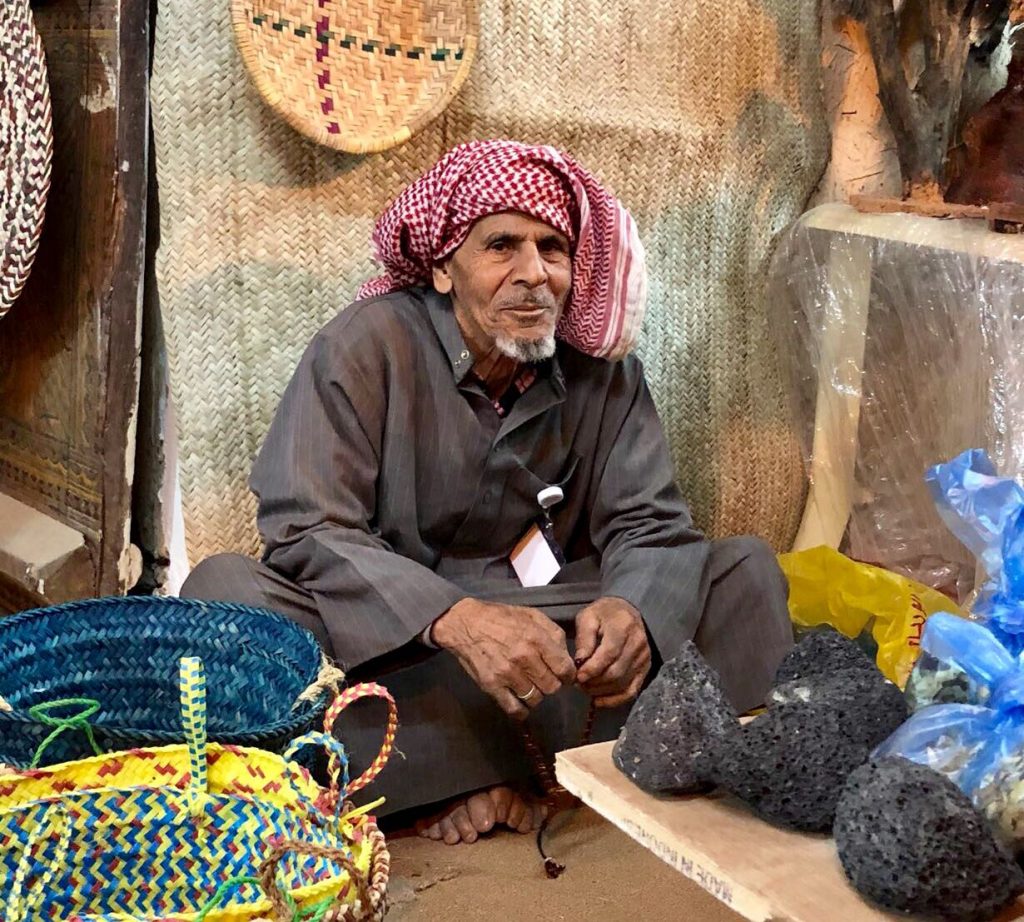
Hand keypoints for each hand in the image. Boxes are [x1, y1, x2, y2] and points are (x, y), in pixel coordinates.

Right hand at [432, 598, 576, 719]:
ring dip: (536, 694)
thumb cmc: (501, 618)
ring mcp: (507, 674)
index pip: (564, 669)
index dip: (568, 675)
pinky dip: (521, 709)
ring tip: (530, 685)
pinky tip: (520, 700)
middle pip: (552, 687)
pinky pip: (514, 709)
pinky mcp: (492, 686)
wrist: (465, 623)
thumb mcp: (531, 615)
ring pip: (535, 699)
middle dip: (552, 683)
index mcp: (536, 638)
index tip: (564, 675)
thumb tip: (567, 657)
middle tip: (544, 677)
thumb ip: (553, 634)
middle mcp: (523, 658)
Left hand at [574, 597, 650, 707]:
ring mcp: (643, 658)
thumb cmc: (604, 615)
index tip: (578, 676)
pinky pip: (631, 691)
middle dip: (594, 682)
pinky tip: (598, 701)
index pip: (609, 653)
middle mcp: (638, 643)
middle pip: (616, 671)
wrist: (627, 613)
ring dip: (601, 691)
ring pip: (622, 683)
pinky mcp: (645, 669)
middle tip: (578, 684)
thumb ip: (584, 638)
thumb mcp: (588, 617)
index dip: (593, 668)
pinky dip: (614, 700)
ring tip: (585, 688)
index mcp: (623, 627)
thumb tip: (579, 662)